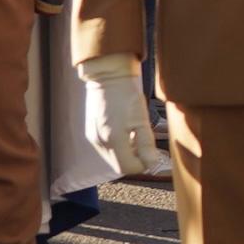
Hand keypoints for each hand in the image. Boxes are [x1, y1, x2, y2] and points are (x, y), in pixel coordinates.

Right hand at [78, 55, 162, 177]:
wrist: (107, 75)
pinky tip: (125, 132)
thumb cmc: (127, 94)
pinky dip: (117, 146)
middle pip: (119, 165)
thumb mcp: (142, 119)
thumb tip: (152, 164)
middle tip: (145, 146)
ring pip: (112, 158)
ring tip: (135, 136)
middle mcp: (100, 142)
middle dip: (134, 160)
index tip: (151, 154)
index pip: (128, 168)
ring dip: (126, 154)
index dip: (143, 165)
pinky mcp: (91, 132)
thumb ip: (146, 144)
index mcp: (113, 140)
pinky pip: (106, 148)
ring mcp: (93, 137)